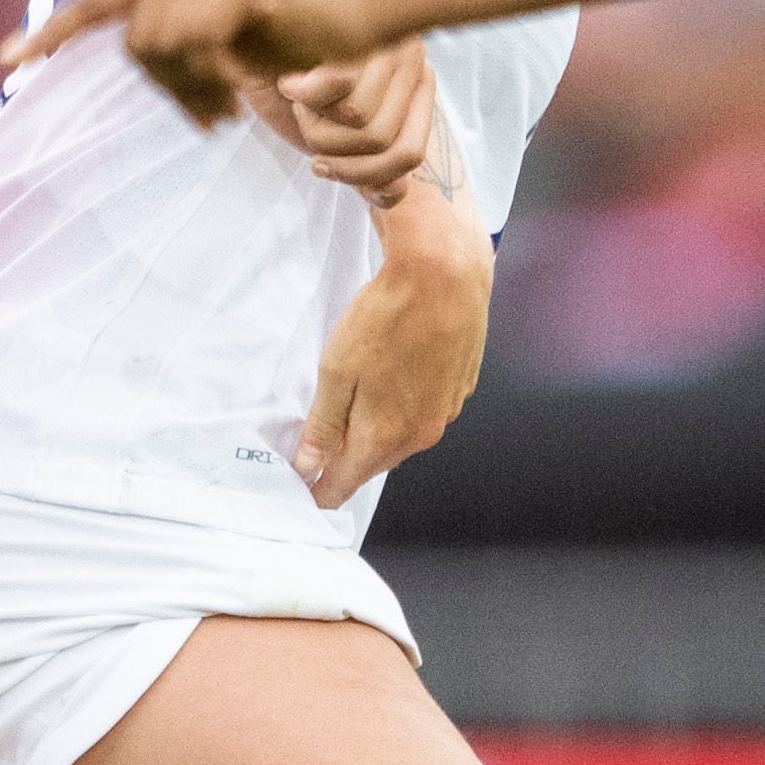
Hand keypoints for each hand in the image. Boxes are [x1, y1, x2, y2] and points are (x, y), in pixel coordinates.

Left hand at [12, 0, 384, 122]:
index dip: (50, 36)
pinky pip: (197, 42)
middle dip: (173, 94)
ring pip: (162, 47)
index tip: (5, 62)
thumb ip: (154, 24)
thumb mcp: (212, 38)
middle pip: (136, 47)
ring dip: (198, 90)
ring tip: (231, 106)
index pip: (95, 7)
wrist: (357, 20)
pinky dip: (219, 74)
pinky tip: (246, 84)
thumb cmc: (285, 36)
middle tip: (213, 119)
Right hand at [278, 42, 442, 197]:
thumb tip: (391, 191)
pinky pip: (338, 85)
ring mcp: (386, 39)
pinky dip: (304, 94)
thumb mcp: (335, 134)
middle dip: (332, 154)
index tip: (326, 166)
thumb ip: (370, 169)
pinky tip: (291, 80)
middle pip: (382, 143)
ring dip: (313, 124)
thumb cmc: (295, 84)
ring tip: (299, 99)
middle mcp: (412, 58)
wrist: (254, 35)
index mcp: (417, 84)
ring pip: (359, 120)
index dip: (367, 177)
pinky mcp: (353, 26)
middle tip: (307, 127)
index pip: (410, 155)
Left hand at [294, 211, 487, 505]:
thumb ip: (323, 425)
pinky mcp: (460, 388)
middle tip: (320, 440)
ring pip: (401, 439)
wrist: (444, 274)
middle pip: (374, 464)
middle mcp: (421, 433)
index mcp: (385, 434)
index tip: (304, 486)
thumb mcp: (336, 370)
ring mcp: (445, 412)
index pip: (345, 484)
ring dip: (378, 429)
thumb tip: (311, 465)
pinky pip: (424, 412)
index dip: (320, 490)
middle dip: (347, 459)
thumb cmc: (390, 315)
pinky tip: (393, 373)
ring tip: (358, 396)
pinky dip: (404, 405)